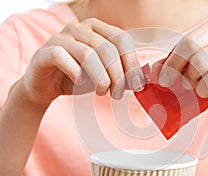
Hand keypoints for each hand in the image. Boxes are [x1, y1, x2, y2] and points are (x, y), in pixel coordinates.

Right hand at [21, 18, 144, 104]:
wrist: (46, 86)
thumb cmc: (78, 77)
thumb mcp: (104, 75)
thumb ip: (121, 74)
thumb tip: (140, 80)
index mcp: (97, 29)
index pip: (122, 39)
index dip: (132, 63)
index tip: (136, 84)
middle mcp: (79, 28)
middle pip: (107, 48)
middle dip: (117, 75)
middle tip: (117, 94)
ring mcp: (60, 37)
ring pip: (88, 54)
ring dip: (100, 78)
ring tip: (102, 92)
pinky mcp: (45, 51)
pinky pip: (62, 57)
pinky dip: (75, 73)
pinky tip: (80, 83)